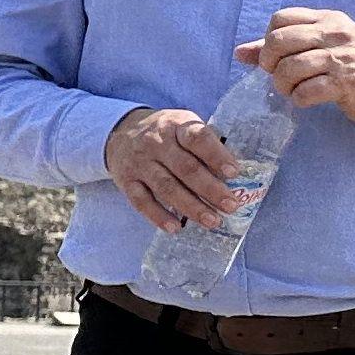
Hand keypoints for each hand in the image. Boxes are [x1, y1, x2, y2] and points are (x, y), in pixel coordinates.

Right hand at [105, 104, 247, 228]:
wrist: (119, 133)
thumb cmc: (164, 133)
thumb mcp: (182, 126)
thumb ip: (204, 144)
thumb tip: (232, 176)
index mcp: (176, 126)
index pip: (197, 138)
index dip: (216, 156)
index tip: (234, 173)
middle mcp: (156, 143)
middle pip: (185, 168)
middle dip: (211, 189)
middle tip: (231, 206)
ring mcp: (139, 163)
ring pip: (166, 187)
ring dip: (191, 207)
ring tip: (212, 221)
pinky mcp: (126, 181)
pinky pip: (141, 201)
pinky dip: (158, 215)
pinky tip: (175, 227)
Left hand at [248, 8, 354, 128]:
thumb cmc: (351, 64)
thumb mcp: (321, 46)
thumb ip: (281, 47)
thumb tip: (239, 52)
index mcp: (328, 20)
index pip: (281, 18)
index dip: (268, 39)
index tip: (275, 56)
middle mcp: (336, 34)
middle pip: (279, 41)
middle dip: (269, 62)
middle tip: (277, 75)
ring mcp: (343, 57)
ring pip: (290, 67)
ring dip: (283, 84)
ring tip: (292, 89)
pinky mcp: (348, 82)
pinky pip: (307, 91)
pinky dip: (300, 98)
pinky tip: (307, 98)